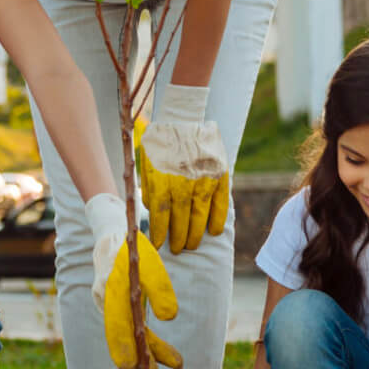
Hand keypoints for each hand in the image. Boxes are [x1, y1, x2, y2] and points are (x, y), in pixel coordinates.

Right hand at [87, 193, 181, 368]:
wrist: (111, 236)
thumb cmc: (132, 247)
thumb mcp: (150, 260)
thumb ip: (159, 286)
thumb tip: (170, 318)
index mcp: (109, 284)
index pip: (118, 317)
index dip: (124, 343)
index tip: (130, 367)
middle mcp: (104, 297)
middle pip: (121, 332)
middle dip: (137, 356)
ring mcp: (107, 304)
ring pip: (126, 333)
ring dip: (144, 354)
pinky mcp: (115, 308)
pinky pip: (128, 329)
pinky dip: (143, 344)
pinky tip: (155, 360)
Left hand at [140, 85, 228, 253]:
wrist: (183, 119)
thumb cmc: (160, 144)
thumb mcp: (147, 165)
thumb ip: (150, 190)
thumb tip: (152, 212)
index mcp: (163, 182)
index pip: (161, 217)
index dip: (160, 234)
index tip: (158, 245)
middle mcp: (184, 185)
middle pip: (181, 222)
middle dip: (178, 239)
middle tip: (177, 249)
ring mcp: (204, 182)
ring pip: (200, 217)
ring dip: (196, 235)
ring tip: (191, 245)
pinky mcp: (219, 177)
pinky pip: (220, 205)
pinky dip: (217, 220)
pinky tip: (213, 232)